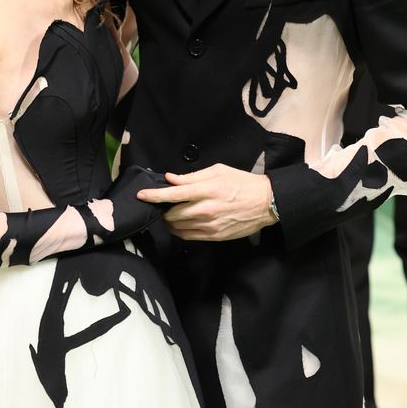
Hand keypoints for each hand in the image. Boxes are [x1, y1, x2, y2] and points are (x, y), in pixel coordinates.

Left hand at [137, 164, 276, 240]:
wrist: (265, 203)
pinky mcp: (214, 236)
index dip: (154, 195)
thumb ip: (192, 176)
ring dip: (169, 221)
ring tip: (169, 214)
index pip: (174, 194)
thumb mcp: (218, 171)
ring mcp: (210, 225)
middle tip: (160, 205)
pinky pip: (188, 236)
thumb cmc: (242, 183)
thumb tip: (171, 179)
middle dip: (162, 210)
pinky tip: (179, 224)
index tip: (141, 195)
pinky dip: (179, 231)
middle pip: (172, 213)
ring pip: (178, 227)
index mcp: (206, 190)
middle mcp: (206, 209)